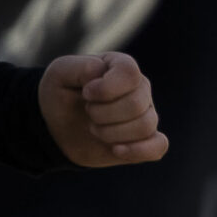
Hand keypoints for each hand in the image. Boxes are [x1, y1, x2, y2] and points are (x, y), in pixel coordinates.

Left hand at [40, 52, 168, 166]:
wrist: (57, 126)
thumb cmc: (61, 94)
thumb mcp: (59, 73)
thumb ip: (80, 66)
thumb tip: (102, 72)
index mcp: (122, 68)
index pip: (130, 74)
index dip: (106, 88)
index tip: (86, 94)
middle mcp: (140, 90)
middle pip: (136, 104)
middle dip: (101, 114)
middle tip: (87, 113)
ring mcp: (146, 115)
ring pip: (144, 126)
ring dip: (110, 133)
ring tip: (94, 129)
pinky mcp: (146, 140)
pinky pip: (158, 147)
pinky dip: (137, 150)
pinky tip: (116, 150)